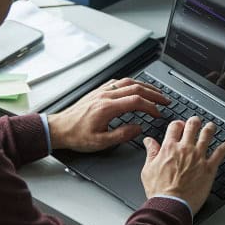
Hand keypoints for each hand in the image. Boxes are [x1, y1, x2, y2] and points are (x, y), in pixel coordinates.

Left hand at [48, 77, 169, 151]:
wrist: (59, 128)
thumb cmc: (76, 135)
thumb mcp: (100, 142)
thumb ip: (122, 135)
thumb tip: (138, 128)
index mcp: (107, 107)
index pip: (136, 101)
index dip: (151, 107)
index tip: (158, 113)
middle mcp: (105, 96)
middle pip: (136, 88)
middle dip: (154, 94)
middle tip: (165, 100)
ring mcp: (101, 91)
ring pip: (128, 82)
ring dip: (145, 86)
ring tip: (156, 92)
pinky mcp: (98, 91)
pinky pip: (118, 82)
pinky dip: (132, 83)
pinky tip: (136, 88)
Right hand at [140, 117, 224, 213]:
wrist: (171, 204)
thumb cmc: (159, 190)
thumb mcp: (148, 169)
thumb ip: (151, 152)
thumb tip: (149, 141)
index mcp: (169, 148)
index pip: (175, 127)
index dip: (178, 124)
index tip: (180, 125)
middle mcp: (185, 149)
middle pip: (192, 127)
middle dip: (195, 122)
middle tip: (196, 121)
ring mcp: (198, 157)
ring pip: (207, 135)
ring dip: (210, 129)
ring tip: (211, 126)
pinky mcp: (209, 168)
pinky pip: (220, 153)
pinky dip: (224, 147)